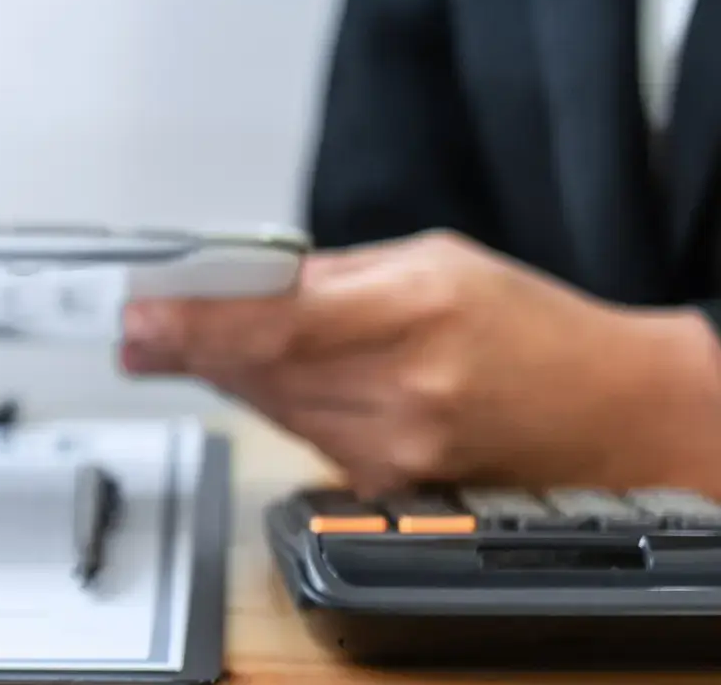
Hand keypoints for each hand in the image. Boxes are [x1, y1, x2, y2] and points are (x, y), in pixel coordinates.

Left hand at [119, 230, 720, 496]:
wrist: (611, 412)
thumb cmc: (530, 328)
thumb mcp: (435, 261)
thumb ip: (332, 274)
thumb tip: (239, 280)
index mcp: (415, 312)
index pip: (277, 322)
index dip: (197, 323)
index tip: (141, 317)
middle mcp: (403, 388)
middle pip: (259, 371)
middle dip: (186, 348)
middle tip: (135, 331)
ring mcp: (396, 447)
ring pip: (271, 405)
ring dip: (225, 374)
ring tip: (185, 344)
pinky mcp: (389, 486)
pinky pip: (302, 437)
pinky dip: (277, 405)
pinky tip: (271, 382)